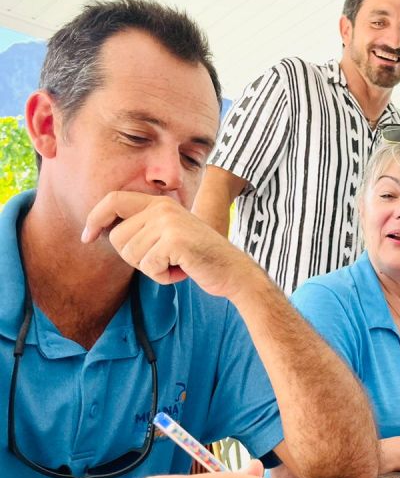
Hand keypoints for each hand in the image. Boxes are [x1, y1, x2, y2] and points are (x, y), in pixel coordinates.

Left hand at [81, 191, 259, 299]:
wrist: (234, 271)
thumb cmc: (200, 259)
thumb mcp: (170, 235)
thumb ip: (145, 228)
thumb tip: (104, 231)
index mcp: (160, 203)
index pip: (113, 200)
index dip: (95, 218)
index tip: (87, 236)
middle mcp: (163, 208)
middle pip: (118, 238)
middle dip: (135, 259)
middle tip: (163, 262)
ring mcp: (169, 223)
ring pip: (131, 255)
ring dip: (152, 270)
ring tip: (175, 265)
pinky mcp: (174, 241)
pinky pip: (149, 266)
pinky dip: (162, 277)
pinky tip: (181, 271)